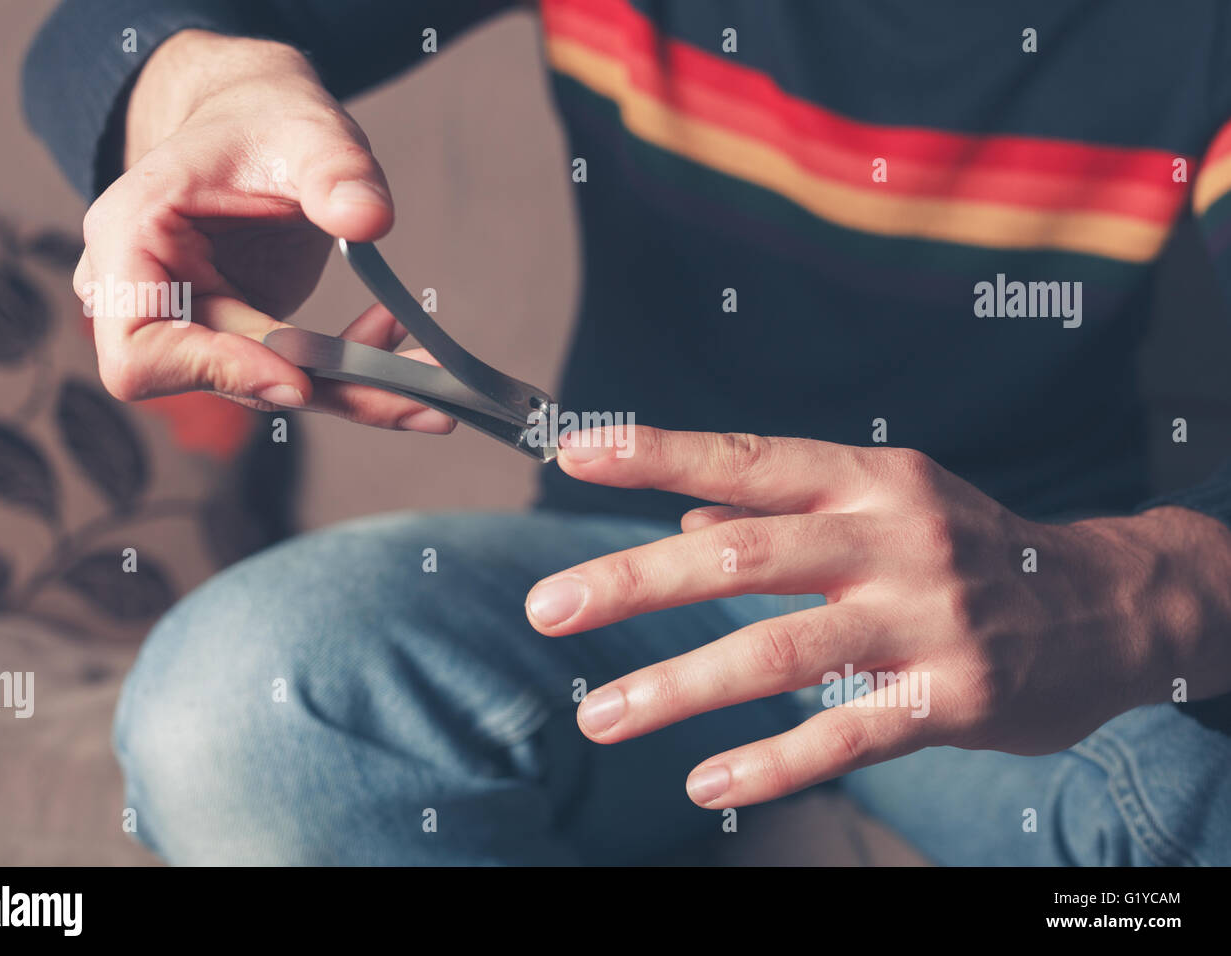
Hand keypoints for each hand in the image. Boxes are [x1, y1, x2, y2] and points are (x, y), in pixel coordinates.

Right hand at [73, 30, 452, 431]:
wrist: (263, 126)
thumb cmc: (265, 117)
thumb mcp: (306, 128)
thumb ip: (335, 169)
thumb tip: (369, 220)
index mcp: (130, 239)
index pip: (141, 351)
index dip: (214, 373)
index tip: (300, 376)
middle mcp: (152, 295)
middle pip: (220, 380)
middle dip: (319, 387)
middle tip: (413, 393)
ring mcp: (196, 323)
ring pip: (269, 387)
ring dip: (352, 389)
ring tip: (433, 377)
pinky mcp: (243, 339)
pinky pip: (298, 375)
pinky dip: (354, 370)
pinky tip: (394, 329)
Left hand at [525, 426, 1230, 807]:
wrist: (1105, 604)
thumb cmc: (972, 545)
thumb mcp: (888, 503)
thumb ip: (783, 511)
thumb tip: (680, 522)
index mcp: (869, 481)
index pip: (747, 460)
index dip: (658, 454)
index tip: (573, 452)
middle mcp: (891, 539)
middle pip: (742, 554)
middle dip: (635, 583)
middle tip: (549, 608)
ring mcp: (921, 619)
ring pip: (780, 652)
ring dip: (679, 686)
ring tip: (601, 716)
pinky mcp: (949, 698)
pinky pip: (846, 735)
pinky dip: (771, 763)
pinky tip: (707, 783)